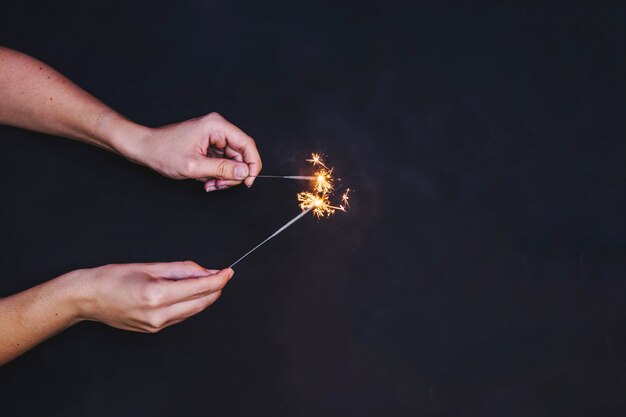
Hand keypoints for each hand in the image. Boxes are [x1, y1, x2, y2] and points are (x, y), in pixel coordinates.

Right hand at [73, 261, 232, 332]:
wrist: (87, 298)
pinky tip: (191, 293)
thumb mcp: (149, 267)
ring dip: (205, 296)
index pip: (200, 288)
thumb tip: (205, 271)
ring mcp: (156, 326)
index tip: (228, 271)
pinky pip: (181, 316)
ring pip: (193, 311)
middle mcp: (159, 315)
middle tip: (223, 275)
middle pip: (201, 303)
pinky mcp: (153, 330)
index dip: (218, 279)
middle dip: (215, 288)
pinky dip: (191, 304)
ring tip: (207, 280)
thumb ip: (181, 270)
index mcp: (157, 296)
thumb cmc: (112, 278)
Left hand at [130, 112, 261, 190]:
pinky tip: (206, 180)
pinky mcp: (209, 145)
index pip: (247, 144)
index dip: (252, 164)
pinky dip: (216, 174)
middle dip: (232, 174)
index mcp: (216, 126)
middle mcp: (217, 129)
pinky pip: (222, 162)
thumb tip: (245, 172)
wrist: (145, 149)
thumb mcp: (195, 166)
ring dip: (223, 177)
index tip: (248, 181)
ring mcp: (213, 137)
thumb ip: (222, 169)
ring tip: (209, 184)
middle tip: (219, 185)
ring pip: (231, 161)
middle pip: (240, 155)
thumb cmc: (163, 152)